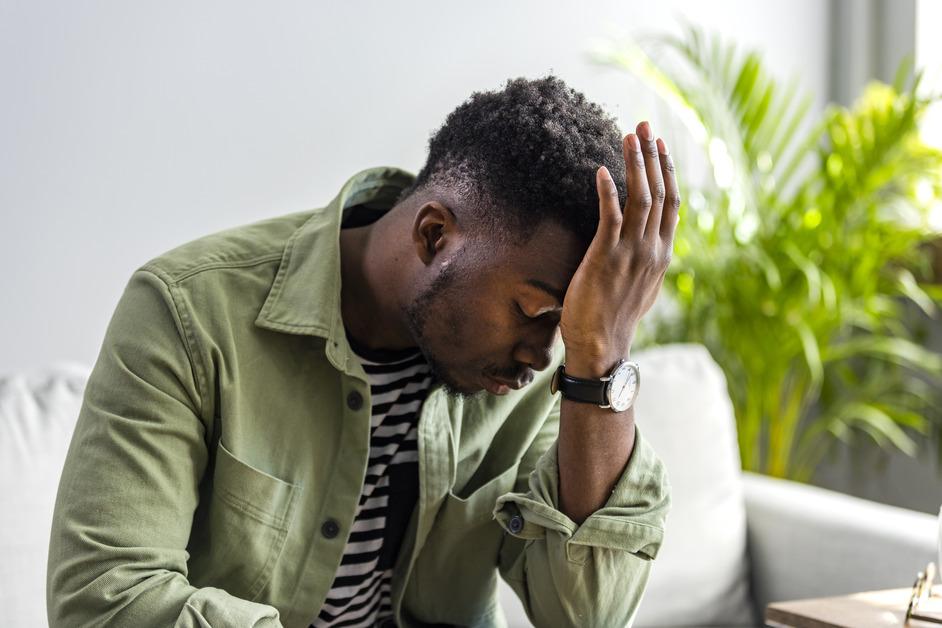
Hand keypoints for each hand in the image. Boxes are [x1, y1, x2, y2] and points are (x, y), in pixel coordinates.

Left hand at [559, 121, 679, 377]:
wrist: (602, 346)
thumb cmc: (614, 319)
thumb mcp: (640, 288)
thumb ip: (645, 263)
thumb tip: (645, 249)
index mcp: (661, 255)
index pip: (671, 204)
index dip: (667, 171)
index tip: (660, 145)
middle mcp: (652, 250)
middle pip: (659, 192)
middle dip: (652, 156)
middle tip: (644, 125)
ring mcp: (631, 253)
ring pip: (640, 198)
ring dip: (635, 164)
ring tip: (628, 136)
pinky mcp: (606, 258)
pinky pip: (610, 217)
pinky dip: (608, 191)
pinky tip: (601, 170)